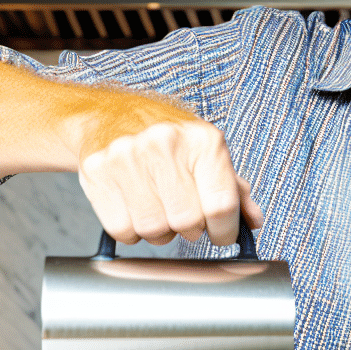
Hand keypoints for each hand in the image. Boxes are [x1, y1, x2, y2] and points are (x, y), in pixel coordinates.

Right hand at [76, 109, 263, 246]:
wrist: (108, 115)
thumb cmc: (167, 138)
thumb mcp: (206, 152)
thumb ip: (233, 189)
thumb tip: (253, 221)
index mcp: (202, 139)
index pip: (221, 205)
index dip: (225, 231)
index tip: (221, 234)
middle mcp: (165, 143)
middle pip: (188, 222)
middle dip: (190, 229)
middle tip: (184, 215)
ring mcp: (127, 157)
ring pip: (154, 230)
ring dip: (160, 231)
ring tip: (158, 208)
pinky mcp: (97, 172)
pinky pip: (122, 230)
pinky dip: (132, 230)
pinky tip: (135, 208)